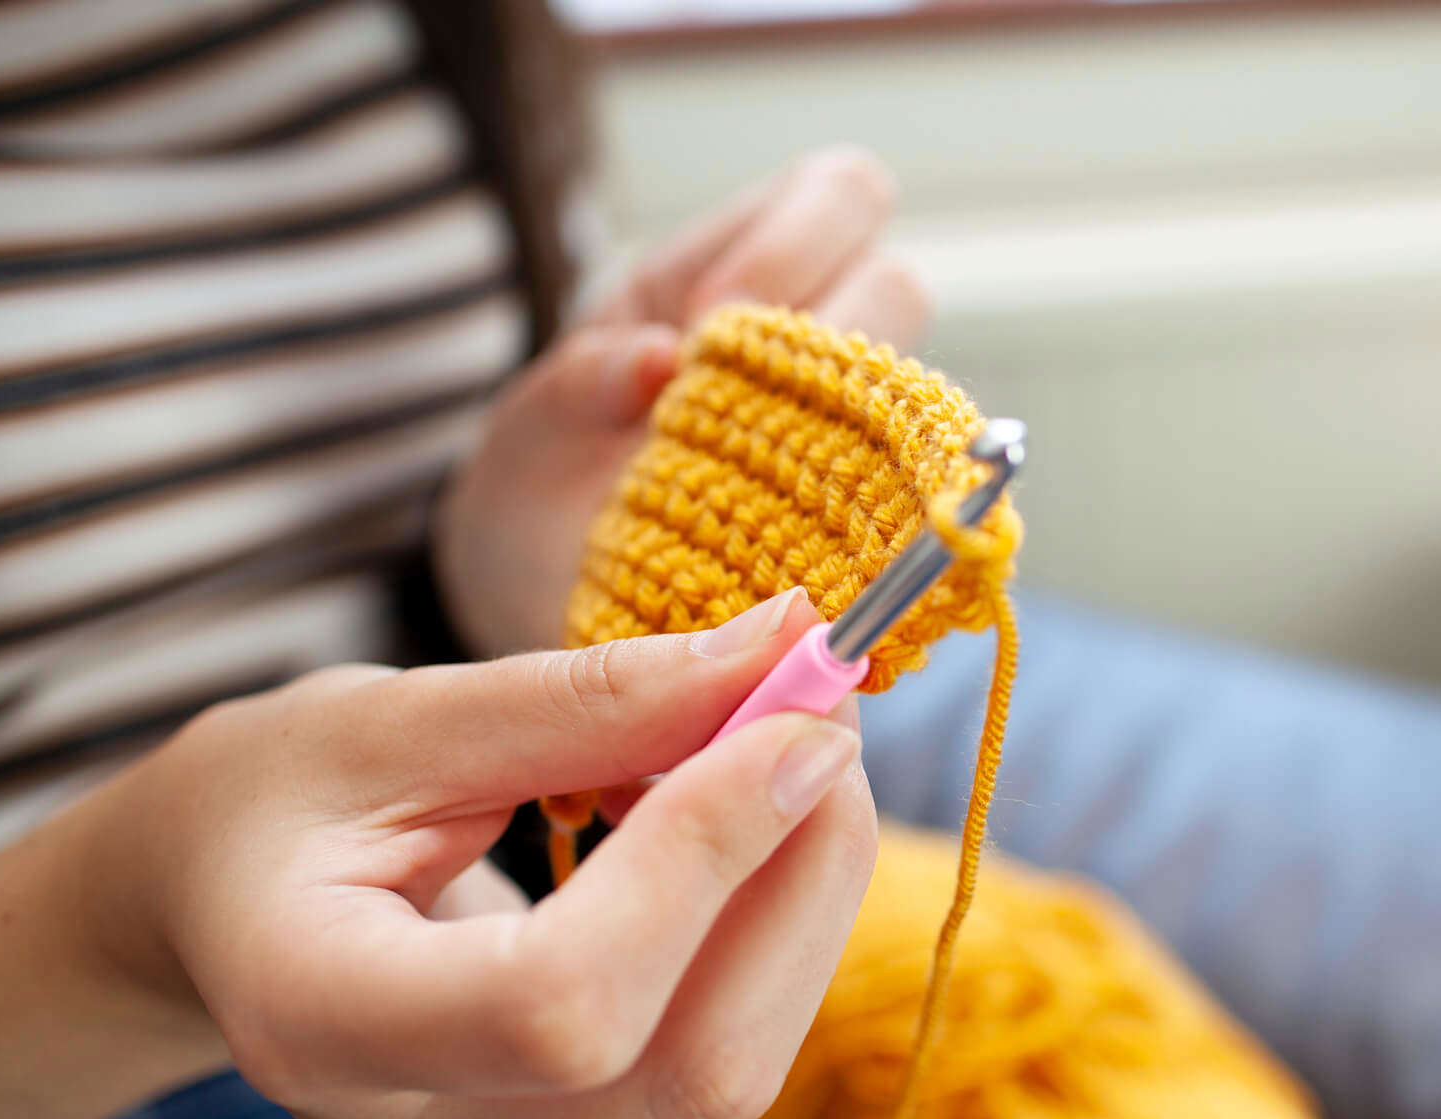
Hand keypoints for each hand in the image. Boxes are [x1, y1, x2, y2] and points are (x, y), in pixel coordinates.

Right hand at [24, 590, 874, 1118]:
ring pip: (727, 1066)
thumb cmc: (273, 800)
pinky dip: (764, 929)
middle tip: (828, 711)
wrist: (212, 912)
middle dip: (800, 873)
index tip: (800, 717)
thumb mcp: (392, 719)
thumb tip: (787, 648)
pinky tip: (732, 830)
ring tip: (774, 748)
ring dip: (800, 893)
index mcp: (317, 1024)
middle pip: (687, 1063)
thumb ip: (588, 700)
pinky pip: (716, 1055)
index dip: (708, 859)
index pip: (564, 1001)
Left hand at [436, 147, 931, 658]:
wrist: (546, 602)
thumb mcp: (528, 433)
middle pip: (898, 284)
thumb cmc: (539, 497)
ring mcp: (835, 428)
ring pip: (912, 391)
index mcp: (720, 278)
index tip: (711, 330)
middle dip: (829, 339)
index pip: (838, 194)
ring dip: (853, 431)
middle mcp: (798, 341)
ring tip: (767, 480)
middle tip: (749, 410)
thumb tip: (660, 357)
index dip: (792, 249)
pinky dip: (863, 514)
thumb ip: (574, 387)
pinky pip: (901, 498)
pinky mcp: (854, 513)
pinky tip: (793, 543)